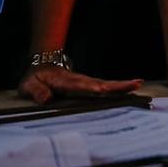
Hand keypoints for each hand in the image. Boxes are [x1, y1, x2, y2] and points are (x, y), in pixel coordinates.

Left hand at [18, 65, 140, 104]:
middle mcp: (80, 81)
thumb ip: (37, 91)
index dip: (94, 89)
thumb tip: (47, 99)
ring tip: (138, 84)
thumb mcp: (29, 85)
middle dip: (117, 85)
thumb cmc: (35, 79)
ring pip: (106, 84)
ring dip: (121, 85)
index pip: (83, 86)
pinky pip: (105, 88)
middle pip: (101, 84)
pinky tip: (130, 89)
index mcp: (66, 82)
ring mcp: (86, 82)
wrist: (40, 67)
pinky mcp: (89, 86)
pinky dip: (117, 88)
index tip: (106, 90)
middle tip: (135, 84)